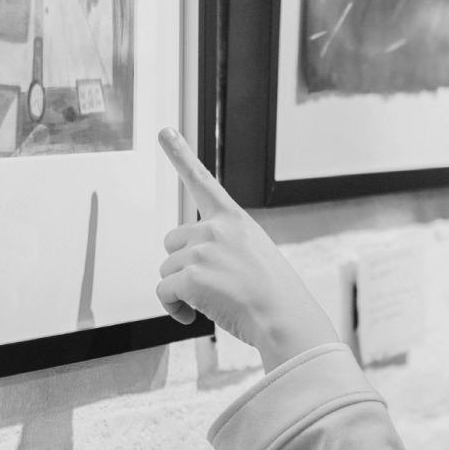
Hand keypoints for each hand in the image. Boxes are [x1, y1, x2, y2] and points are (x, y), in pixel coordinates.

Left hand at [157, 127, 339, 368]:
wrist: (285, 318)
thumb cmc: (273, 295)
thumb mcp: (254, 255)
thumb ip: (222, 247)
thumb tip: (184, 265)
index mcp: (234, 219)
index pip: (202, 181)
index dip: (180, 155)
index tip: (164, 131)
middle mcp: (216, 228)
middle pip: (172, 242)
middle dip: (182, 266)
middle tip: (210, 286)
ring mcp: (202, 251)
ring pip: (167, 270)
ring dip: (180, 291)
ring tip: (211, 303)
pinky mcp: (191, 277)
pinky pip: (163, 292)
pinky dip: (173, 309)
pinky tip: (192, 317)